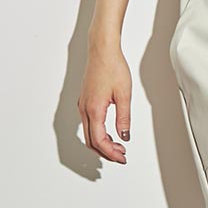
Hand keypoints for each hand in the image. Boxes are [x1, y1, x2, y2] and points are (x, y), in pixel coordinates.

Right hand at [77, 45, 131, 163]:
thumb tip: (124, 135)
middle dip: (106, 152)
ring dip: (102, 144)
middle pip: (91, 141)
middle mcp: (85, 109)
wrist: (102, 50)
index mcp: (94, 109)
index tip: (122, 157)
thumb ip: (124, 117)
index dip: (111, 153)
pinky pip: (89, 124)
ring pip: (89, 133)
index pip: (100, 141)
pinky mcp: (85, 100)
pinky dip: (98, 133)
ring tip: (117, 146)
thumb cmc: (112, 66)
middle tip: (121, 156)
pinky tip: (109, 132)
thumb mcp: (124, 94)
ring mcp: (83, 105)